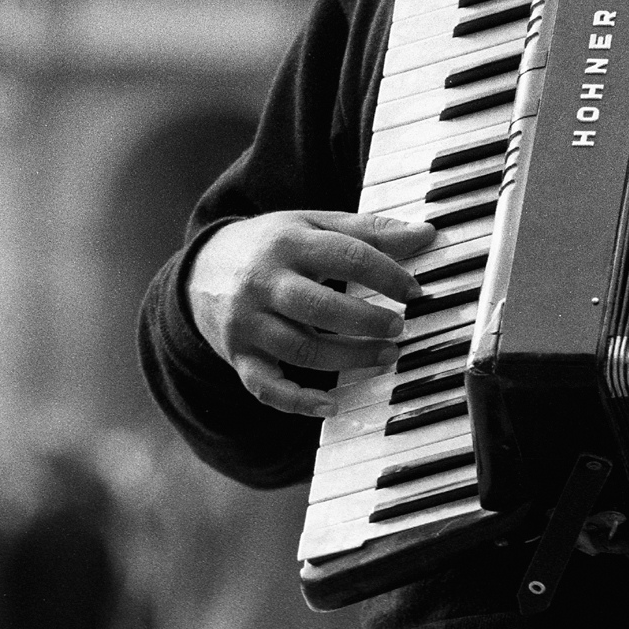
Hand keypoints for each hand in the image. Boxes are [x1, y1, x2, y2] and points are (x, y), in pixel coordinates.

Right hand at [186, 210, 436, 416]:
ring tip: (387, 357)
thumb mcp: (315, 224)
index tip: (414, 291)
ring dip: (350, 359)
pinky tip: (332, 404)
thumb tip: (425, 235)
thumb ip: (370, 230)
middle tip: (400, 328)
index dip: (387, 274)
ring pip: (301, 350)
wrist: (202, 268)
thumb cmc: (273, 244)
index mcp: (288, 242)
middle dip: (367, 322)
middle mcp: (263, 283)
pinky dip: (299, 401)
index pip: (347, 256)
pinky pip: (266, 387)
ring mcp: (247, 323)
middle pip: (321, 307)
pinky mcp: (238, 357)